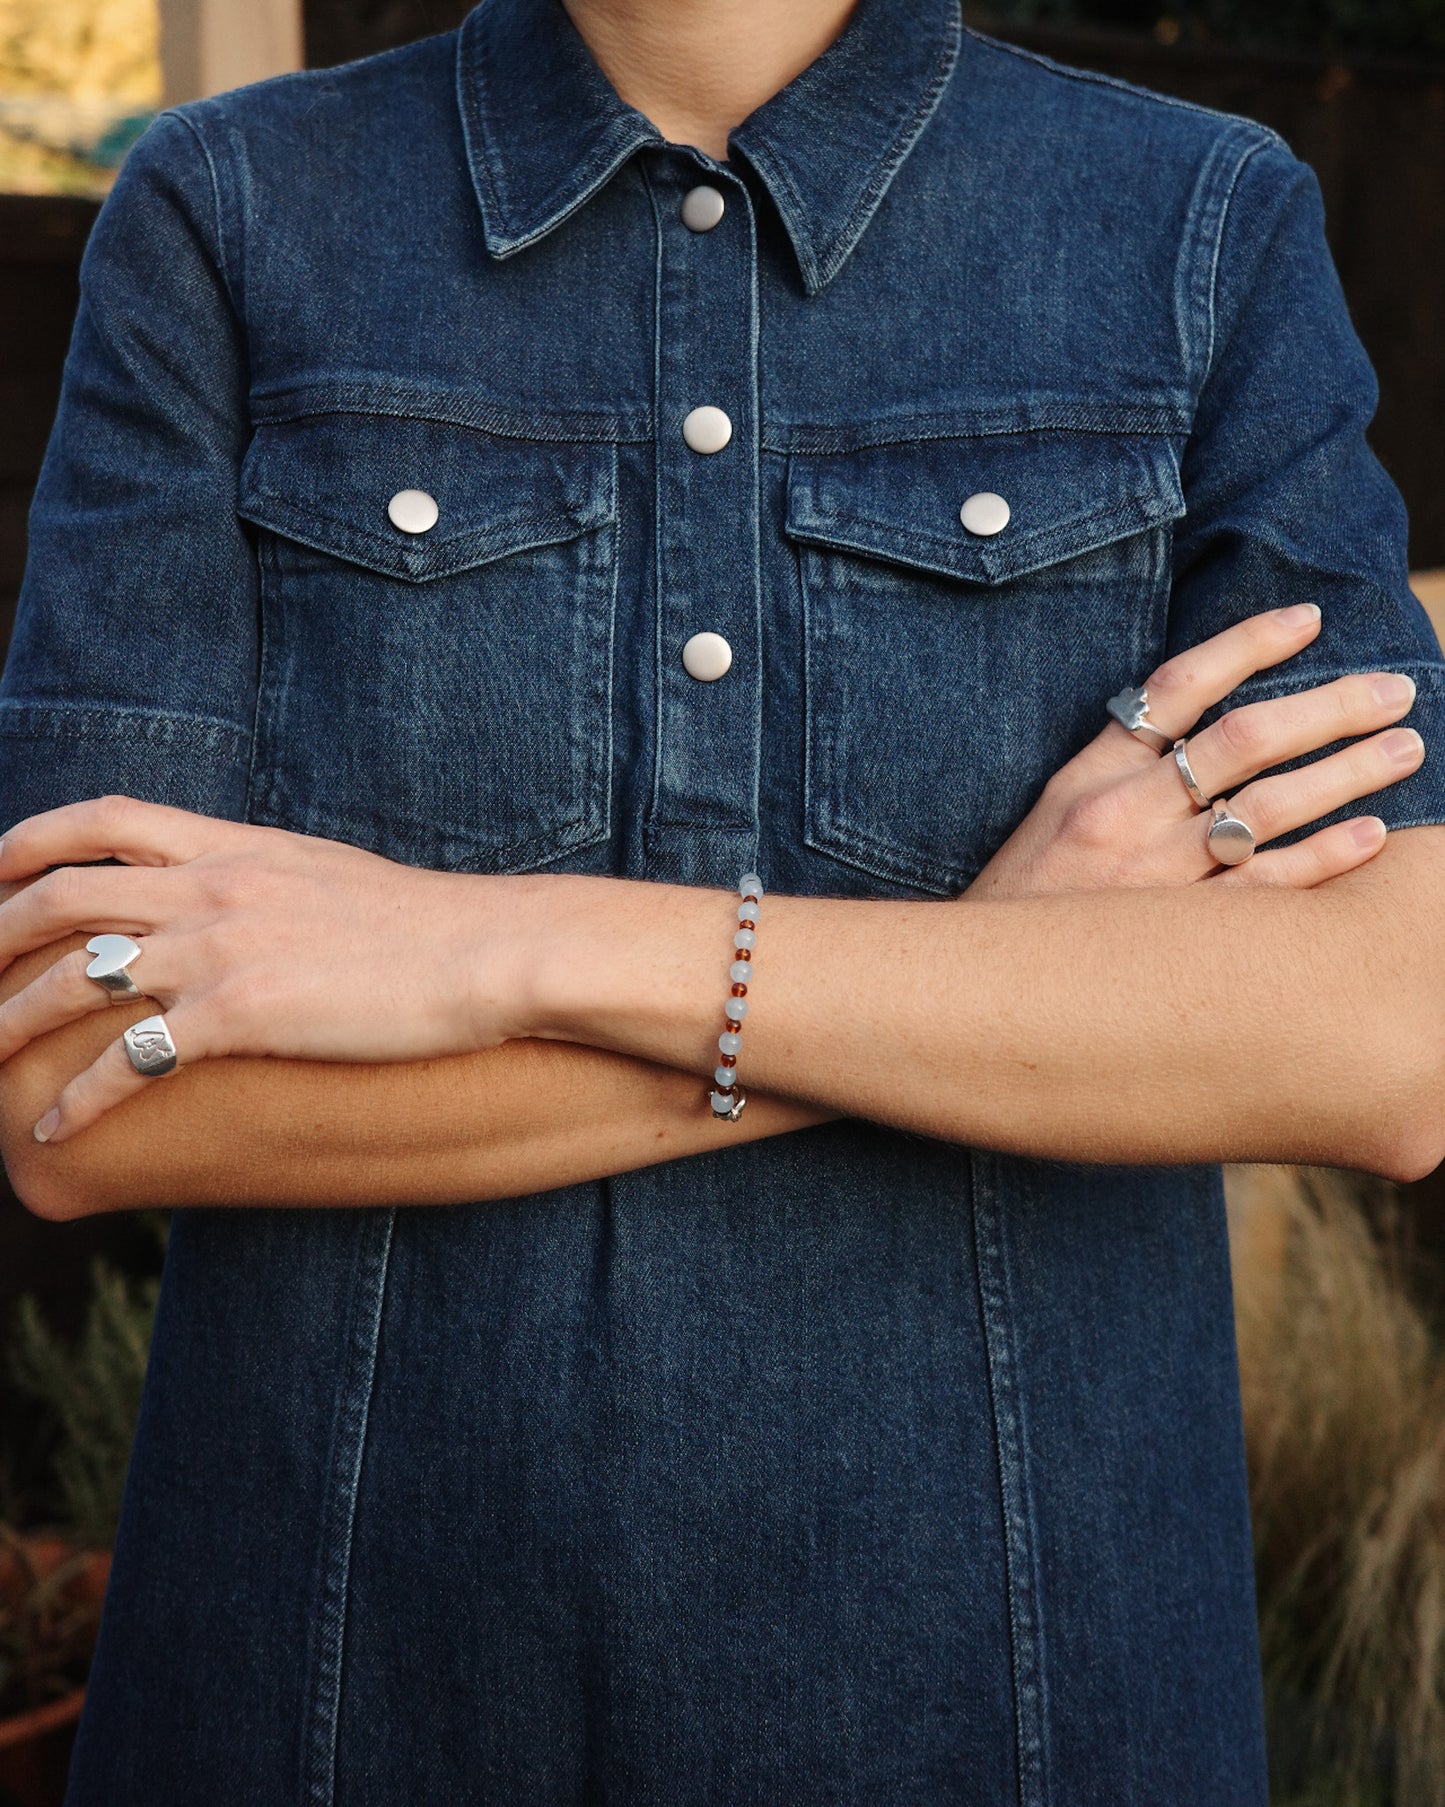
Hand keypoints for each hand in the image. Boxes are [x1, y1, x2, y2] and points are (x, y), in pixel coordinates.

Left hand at [0, 801, 537, 1144]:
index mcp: (237, 847)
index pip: (107, 820)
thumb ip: (265, 877)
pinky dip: (80, 1097)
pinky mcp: (245, 1014)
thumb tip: (237, 894)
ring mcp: (225, 950)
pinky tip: (55, 1126)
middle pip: (64, 895)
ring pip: (76, 978)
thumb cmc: (427, 925)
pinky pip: (131, 1060)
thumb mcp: (330, 876)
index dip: (32, 840)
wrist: (489, 952)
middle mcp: (215, 888)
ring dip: (10, 1020)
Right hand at [969, 603, 1424, 899]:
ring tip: (1405, 750)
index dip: (1249, 644)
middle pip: (1245, 739)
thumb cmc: (1025, 901)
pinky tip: (1373, 835)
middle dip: (1330, 708)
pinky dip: (1325, 856)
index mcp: (1092, 776)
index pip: (1180, 687)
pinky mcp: (1180, 937)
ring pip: (1270, 806)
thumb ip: (1121, 764)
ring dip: (1348, 772)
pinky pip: (1269, 889)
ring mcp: (1158, 878)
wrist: (987, 991)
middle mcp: (1128, 816)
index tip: (1309, 619)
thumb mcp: (1055, 812)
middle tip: (1395, 691)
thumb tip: (1199, 717)